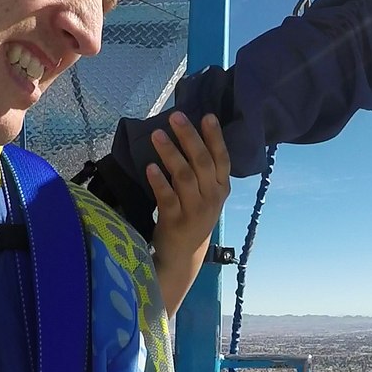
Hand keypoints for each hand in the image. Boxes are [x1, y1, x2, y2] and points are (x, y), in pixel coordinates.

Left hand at [147, 112, 230, 316]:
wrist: (184, 256)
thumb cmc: (194, 216)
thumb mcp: (208, 195)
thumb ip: (204, 170)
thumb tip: (191, 132)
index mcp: (221, 188)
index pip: (222, 159)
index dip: (215, 137)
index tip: (207, 115)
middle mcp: (211, 198)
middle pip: (202, 163)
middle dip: (189, 137)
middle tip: (175, 117)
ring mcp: (194, 211)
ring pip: (184, 176)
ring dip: (171, 153)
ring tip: (157, 134)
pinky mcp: (174, 222)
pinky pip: (166, 197)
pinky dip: (158, 181)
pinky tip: (150, 166)